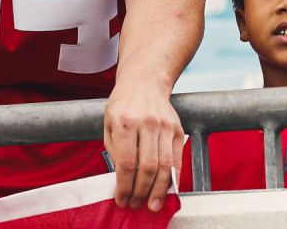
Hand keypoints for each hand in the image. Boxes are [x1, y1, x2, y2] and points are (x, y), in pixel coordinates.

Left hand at [103, 79, 181, 211]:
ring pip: (165, 166)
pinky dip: (173, 178)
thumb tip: (122, 180)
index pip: (127, 163)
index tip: (122, 199)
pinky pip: (177, 159)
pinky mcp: (177, 129)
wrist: (145, 81)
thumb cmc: (123, 104)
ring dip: (159, 190)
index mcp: (125, 122)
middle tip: (136, 205)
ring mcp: (165, 126)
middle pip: (148, 167)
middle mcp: (147, 123)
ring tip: (153, 204)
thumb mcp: (109, 123)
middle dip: (141, 191)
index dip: (125, 186)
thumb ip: (114, 150)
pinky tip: (168, 189)